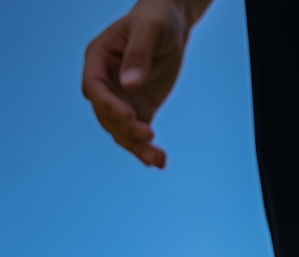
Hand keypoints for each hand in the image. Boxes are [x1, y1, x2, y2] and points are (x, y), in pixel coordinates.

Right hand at [82, 1, 208, 167]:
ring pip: (120, 131)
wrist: (170, 26)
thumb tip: (129, 85)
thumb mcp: (150, 30)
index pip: (94, 88)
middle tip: (149, 133)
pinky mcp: (139, 110)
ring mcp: (121, 99)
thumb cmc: (157, 20)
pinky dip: (147, 150)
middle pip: (105, 115)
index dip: (108, 105)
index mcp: (98, 59)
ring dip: (136, 147)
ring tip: (157, 158)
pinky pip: (138, 135)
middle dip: (124, 128)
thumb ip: (138, 55)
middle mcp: (105, 83)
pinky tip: (160, 162)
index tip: (130, 115)